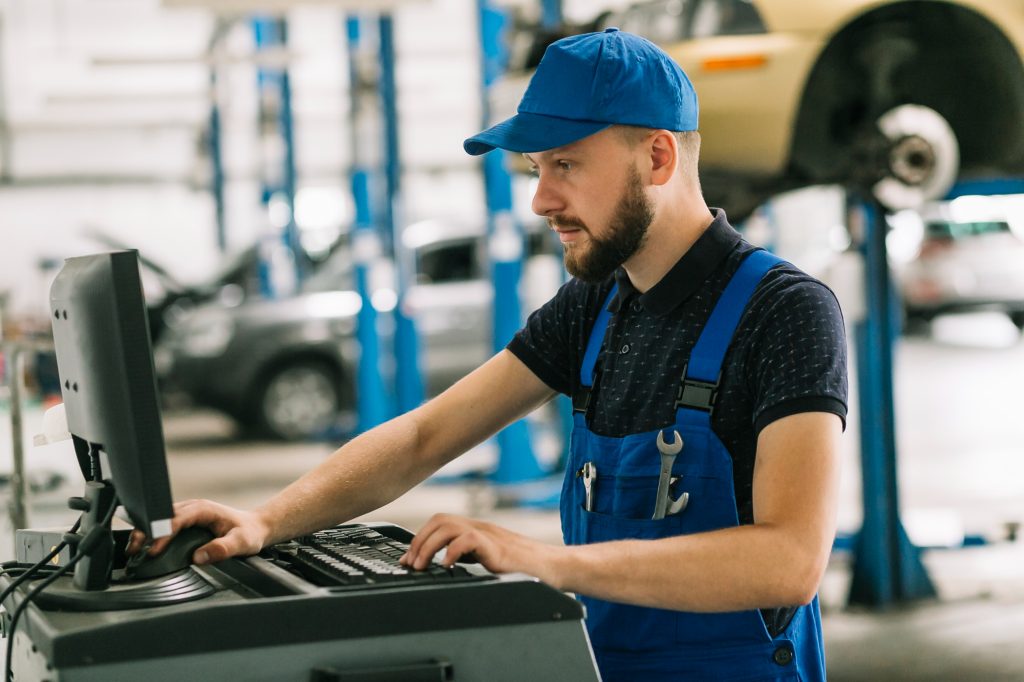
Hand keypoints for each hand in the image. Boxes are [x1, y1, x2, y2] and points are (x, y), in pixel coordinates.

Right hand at [126, 499, 271, 564]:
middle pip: (162, 516)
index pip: (177, 519)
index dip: (163, 533)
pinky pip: (163, 525)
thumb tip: (199, 557)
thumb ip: (222, 549)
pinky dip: (151, 534)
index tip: (153, 550)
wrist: (255, 528)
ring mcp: (187, 513)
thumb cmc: (249, 533)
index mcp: (204, 509)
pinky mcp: (184, 521)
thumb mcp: (242, 543)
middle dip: (146, 531)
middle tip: (133, 550)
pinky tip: (143, 547)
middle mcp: (193, 508)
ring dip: (145, 532)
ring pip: (159, 519)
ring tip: (132, 551)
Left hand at [400, 513, 564, 587]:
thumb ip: (469, 556)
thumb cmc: (525, 566)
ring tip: (422, 566)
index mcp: (476, 529)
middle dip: (419, 541)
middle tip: (410, 564)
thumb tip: (442, 564)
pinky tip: (446, 566)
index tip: (407, 559)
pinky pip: (468, 540)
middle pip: (439, 520)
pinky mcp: (496, 547)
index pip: (440, 522)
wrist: (553, 567)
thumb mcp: (488, 559)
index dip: (419, 538)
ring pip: (448, 527)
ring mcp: (488, 535)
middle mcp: (480, 527)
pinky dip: (452, 551)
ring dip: (428, 546)